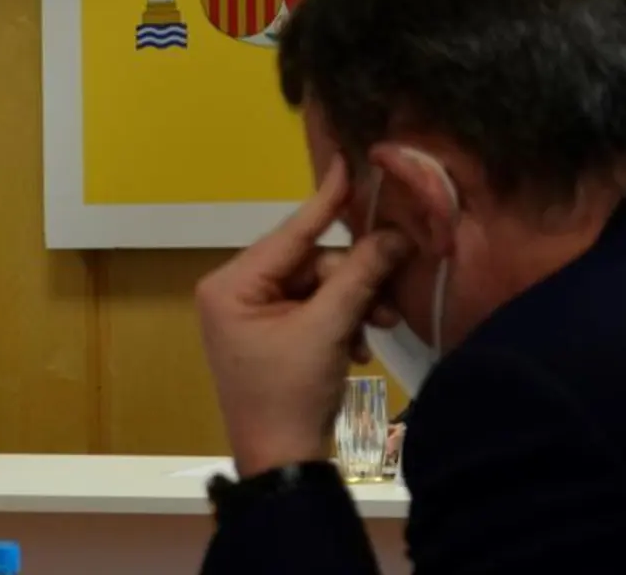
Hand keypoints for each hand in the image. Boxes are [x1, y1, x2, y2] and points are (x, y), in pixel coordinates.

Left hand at [194, 156, 411, 476]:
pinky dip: (341, 323)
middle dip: (351, 280)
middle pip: (308, 261)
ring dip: (352, 305)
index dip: (326, 201)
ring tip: (374, 332)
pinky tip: (357, 349)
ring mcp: (250, 313)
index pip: (289, 233)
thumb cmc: (291, 394)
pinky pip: (314, 308)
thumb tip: (395, 233)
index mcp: (230, 284)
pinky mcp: (271, 333)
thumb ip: (358, 275)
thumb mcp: (328, 330)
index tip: (349, 162)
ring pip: (318, 285)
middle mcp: (232, 290)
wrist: (282, 463)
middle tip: (387, 300)